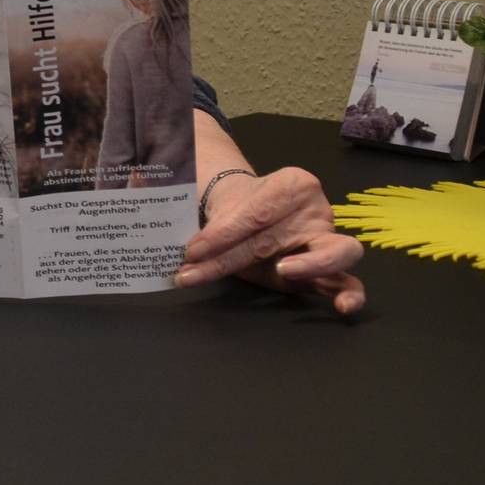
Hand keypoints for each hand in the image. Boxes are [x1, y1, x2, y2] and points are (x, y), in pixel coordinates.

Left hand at [176, 167, 365, 314]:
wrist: (256, 213)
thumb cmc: (238, 204)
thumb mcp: (218, 195)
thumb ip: (184, 187)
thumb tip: (135, 177)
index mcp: (291, 183)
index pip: (255, 210)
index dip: (221, 232)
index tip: (190, 249)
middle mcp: (314, 209)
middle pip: (275, 235)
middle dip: (232, 256)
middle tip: (199, 267)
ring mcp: (327, 239)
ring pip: (335, 251)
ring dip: (311, 264)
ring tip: (283, 272)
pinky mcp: (331, 270)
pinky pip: (348, 281)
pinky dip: (349, 294)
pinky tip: (342, 308)